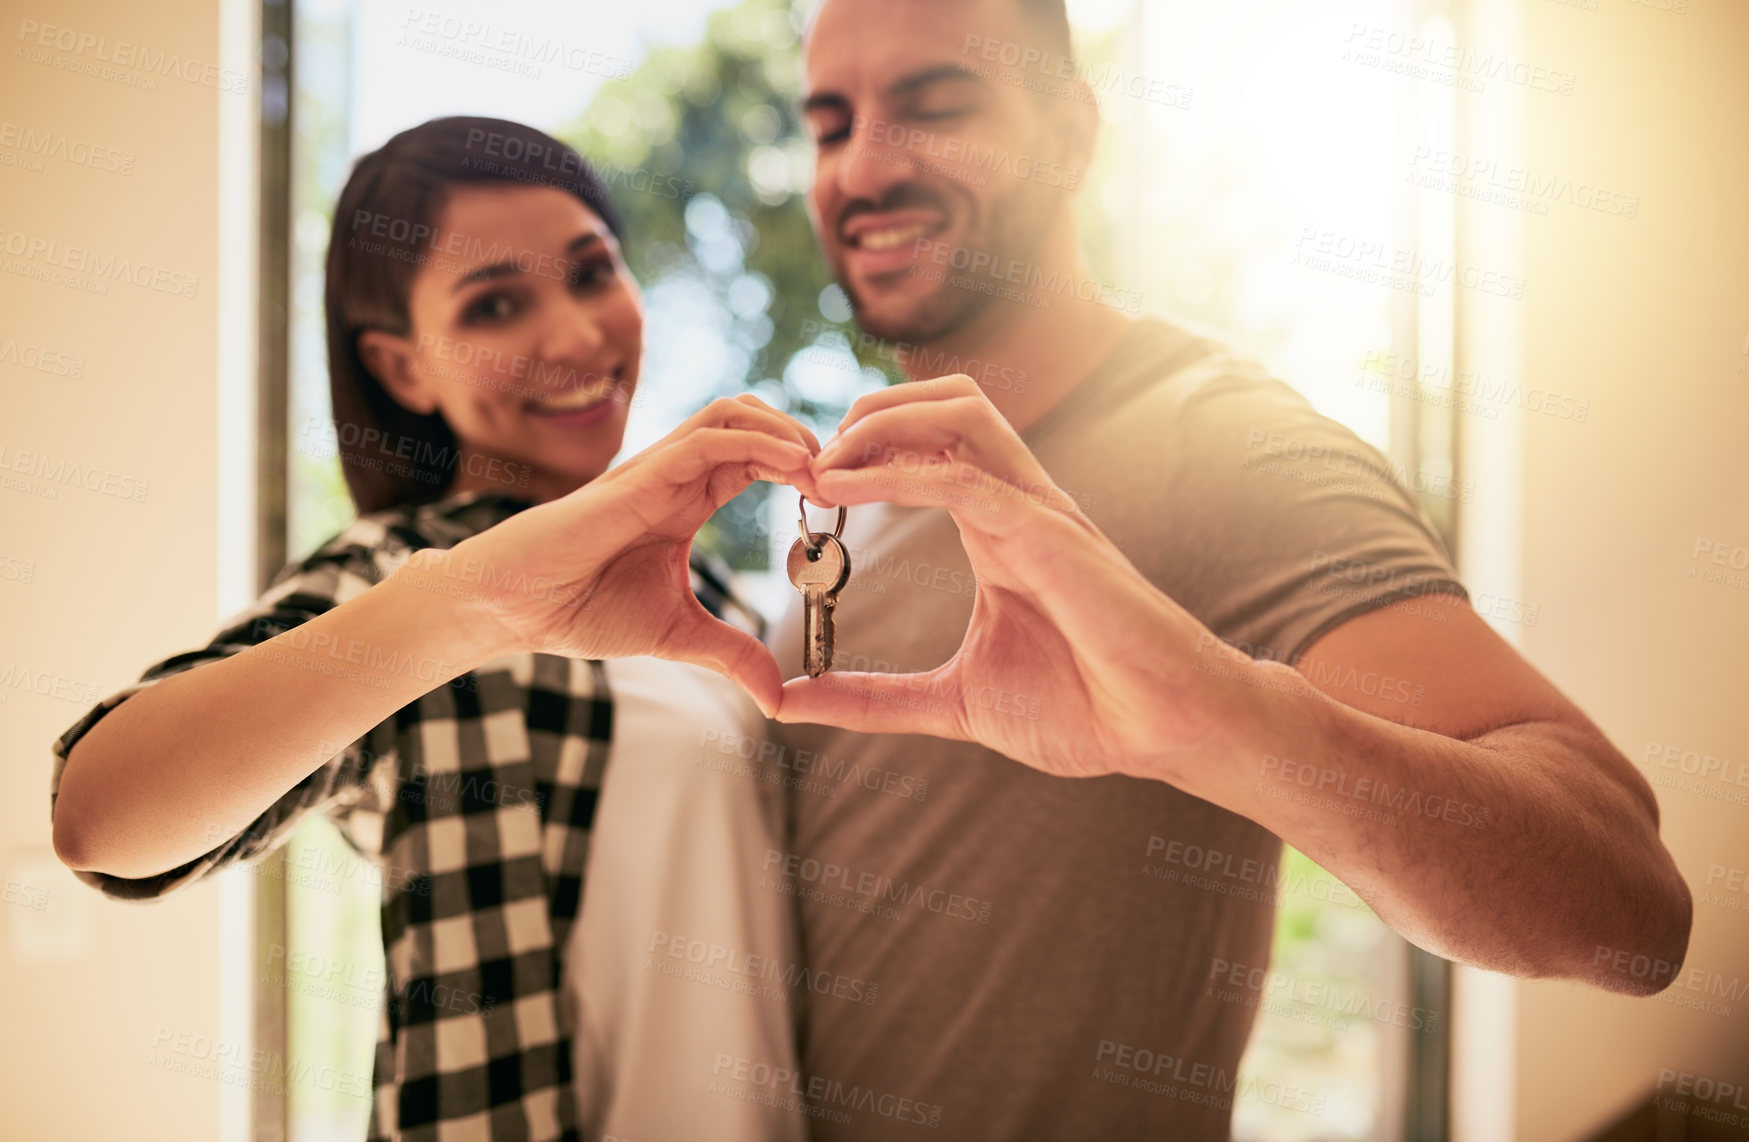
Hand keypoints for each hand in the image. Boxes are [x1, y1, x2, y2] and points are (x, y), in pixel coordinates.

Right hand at [402, 395, 820, 716]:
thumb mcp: (676, 635)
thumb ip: (731, 655)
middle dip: (807, 439)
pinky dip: (759, 442)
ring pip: (736, 412)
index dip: (802, 467)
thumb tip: (779, 698)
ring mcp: (660, 468)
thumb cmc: (579, 609)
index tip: (839, 499)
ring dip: (788, 430)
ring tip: (823, 469)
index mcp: (687, 500)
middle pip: (755, 421)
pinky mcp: (643, 474)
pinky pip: (710, 437)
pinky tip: (794, 467)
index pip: (757, 459)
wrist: (515, 606)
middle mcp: (677, 474)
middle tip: (845, 478)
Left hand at [775, 376, 1244, 778]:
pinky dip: (896, 473)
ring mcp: (1037, 511)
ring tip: (822, 463)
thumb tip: (796, 702)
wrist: (1163, 730)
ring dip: (880, 422)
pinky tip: (841, 491)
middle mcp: (1018, 504)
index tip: (802, 487)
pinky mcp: (1049, 533)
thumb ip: (876, 698)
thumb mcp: (955, 702)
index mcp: (999, 529)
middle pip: (942, 404)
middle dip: (868, 413)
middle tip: (806, 461)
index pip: (928, 449)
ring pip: (958, 412)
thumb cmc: (1085, 711)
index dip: (861, 453)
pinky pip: (965, 477)